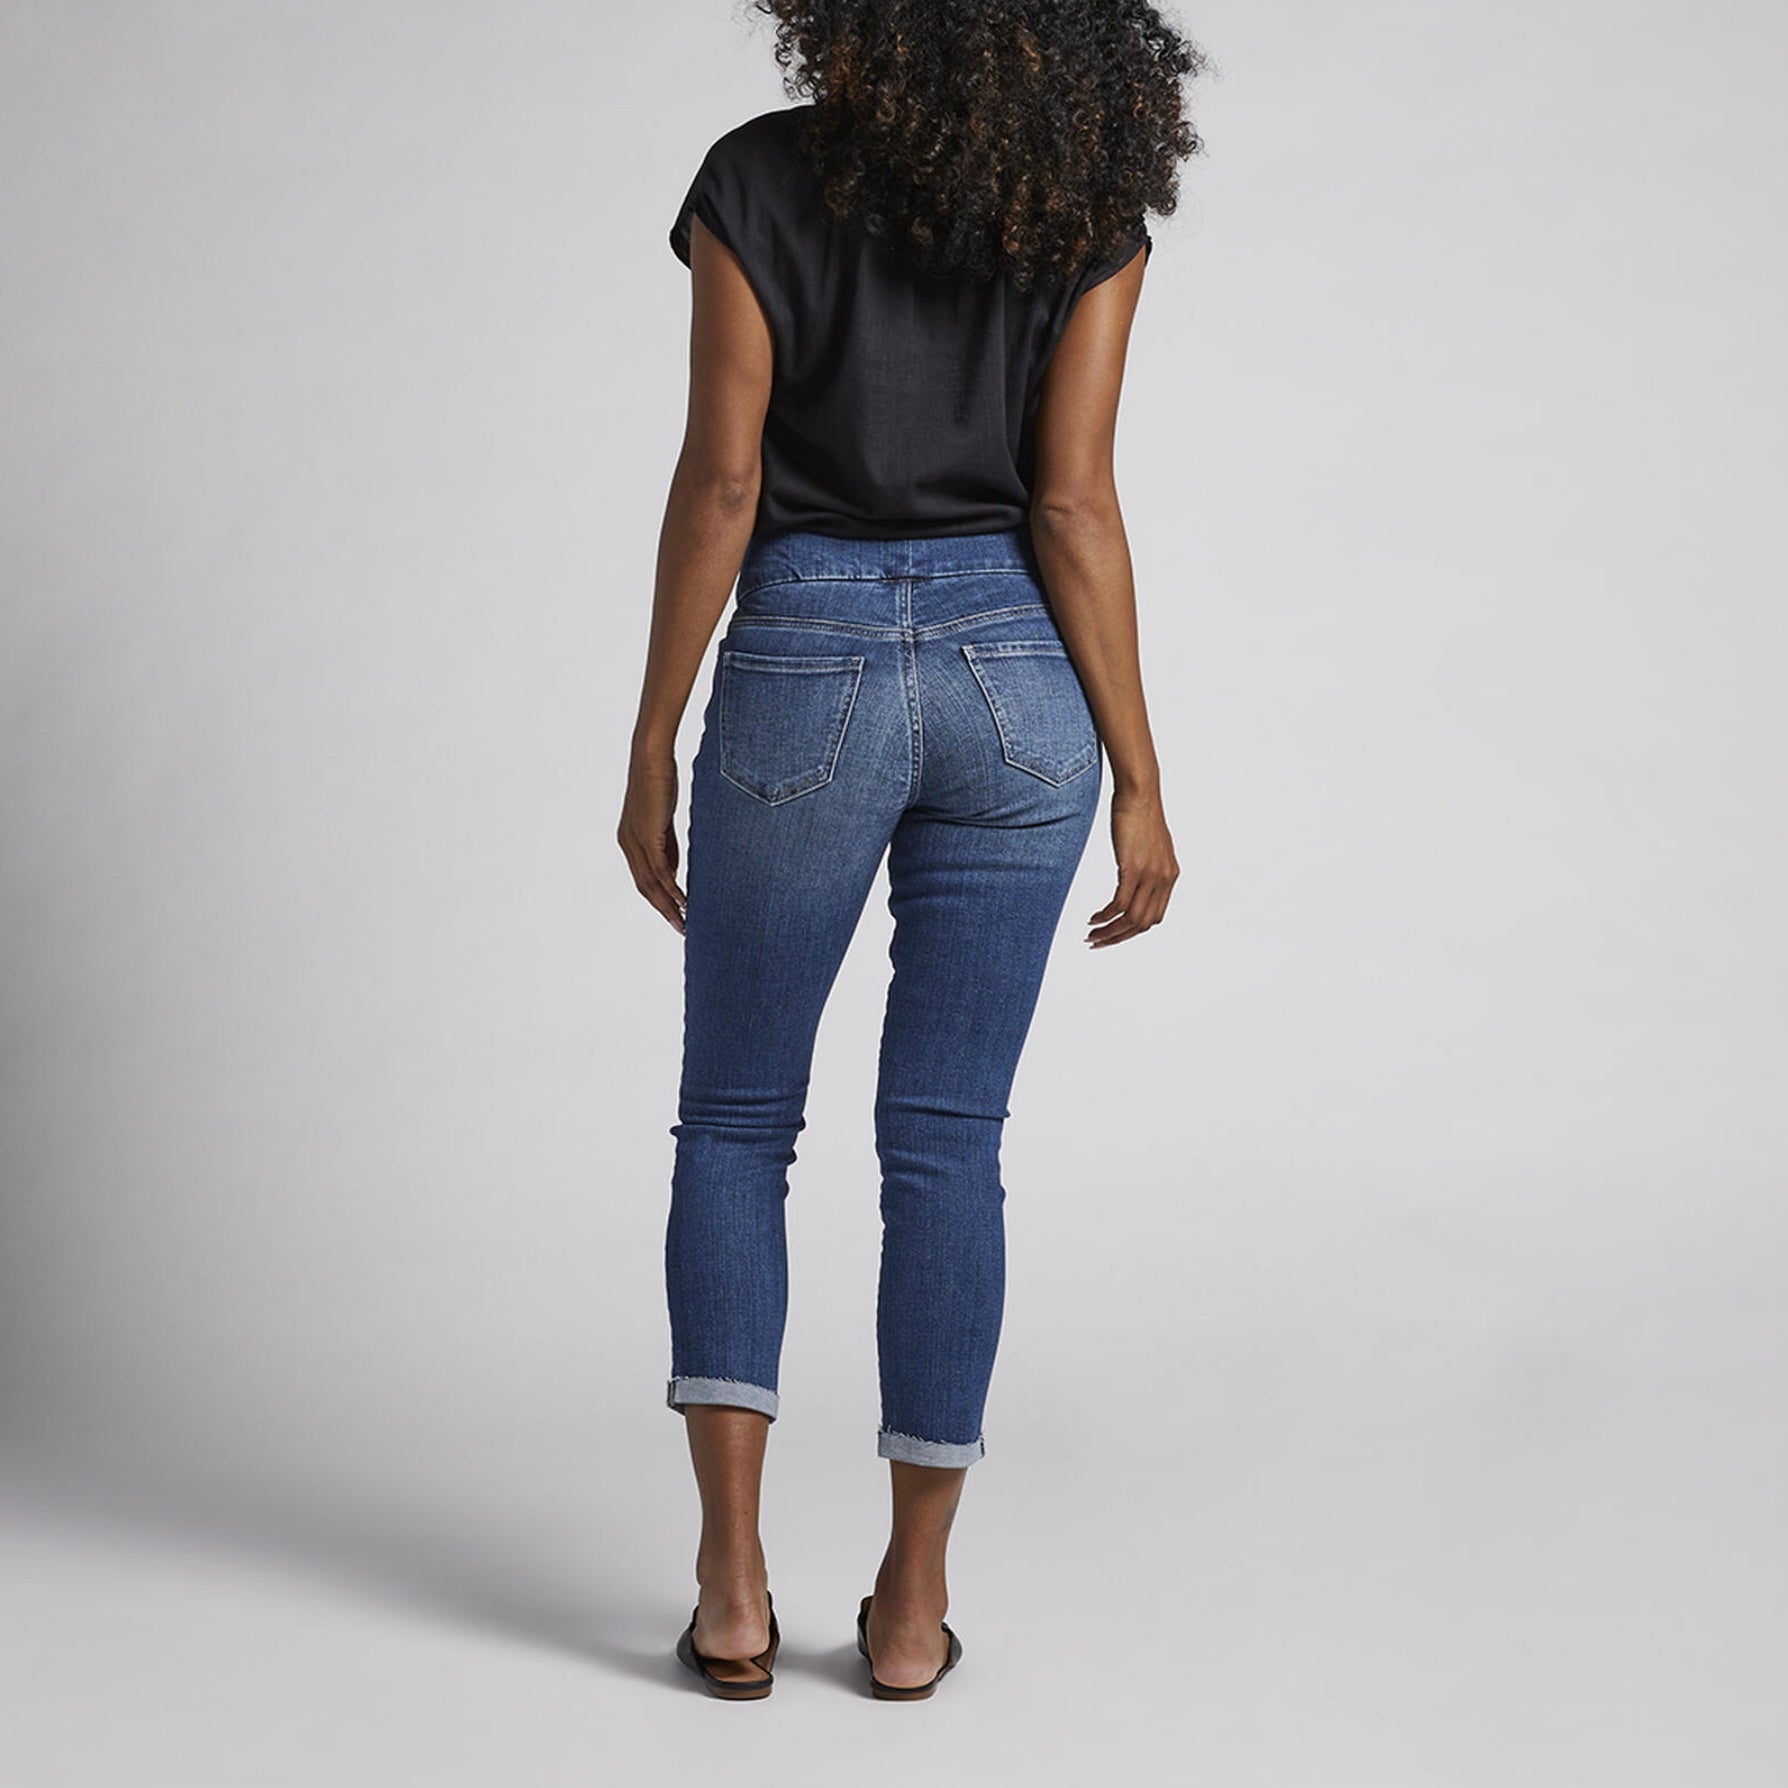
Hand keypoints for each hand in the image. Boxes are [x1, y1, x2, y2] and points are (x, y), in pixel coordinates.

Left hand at [618, 755, 687, 933]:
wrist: (651, 758)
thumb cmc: (660, 780)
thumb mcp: (664, 819)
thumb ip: (667, 847)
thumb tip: (673, 874)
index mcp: (630, 840)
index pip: (644, 877)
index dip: (658, 898)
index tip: (675, 913)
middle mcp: (628, 844)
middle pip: (645, 887)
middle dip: (663, 909)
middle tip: (680, 927)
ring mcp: (635, 841)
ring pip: (651, 883)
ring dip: (668, 905)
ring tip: (683, 921)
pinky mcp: (647, 836)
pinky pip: (660, 870)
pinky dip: (672, 888)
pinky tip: (684, 901)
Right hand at [1086, 787, 1178, 946]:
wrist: (1140, 793)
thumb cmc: (1140, 813)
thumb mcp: (1150, 845)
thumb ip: (1147, 865)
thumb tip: (1132, 876)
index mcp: (1170, 876)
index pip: (1154, 917)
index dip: (1133, 931)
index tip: (1113, 934)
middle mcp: (1164, 879)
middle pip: (1143, 924)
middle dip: (1119, 938)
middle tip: (1097, 942)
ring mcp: (1150, 875)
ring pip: (1131, 919)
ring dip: (1109, 932)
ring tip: (1091, 935)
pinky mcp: (1133, 868)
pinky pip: (1119, 904)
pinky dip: (1105, 916)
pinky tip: (1093, 918)